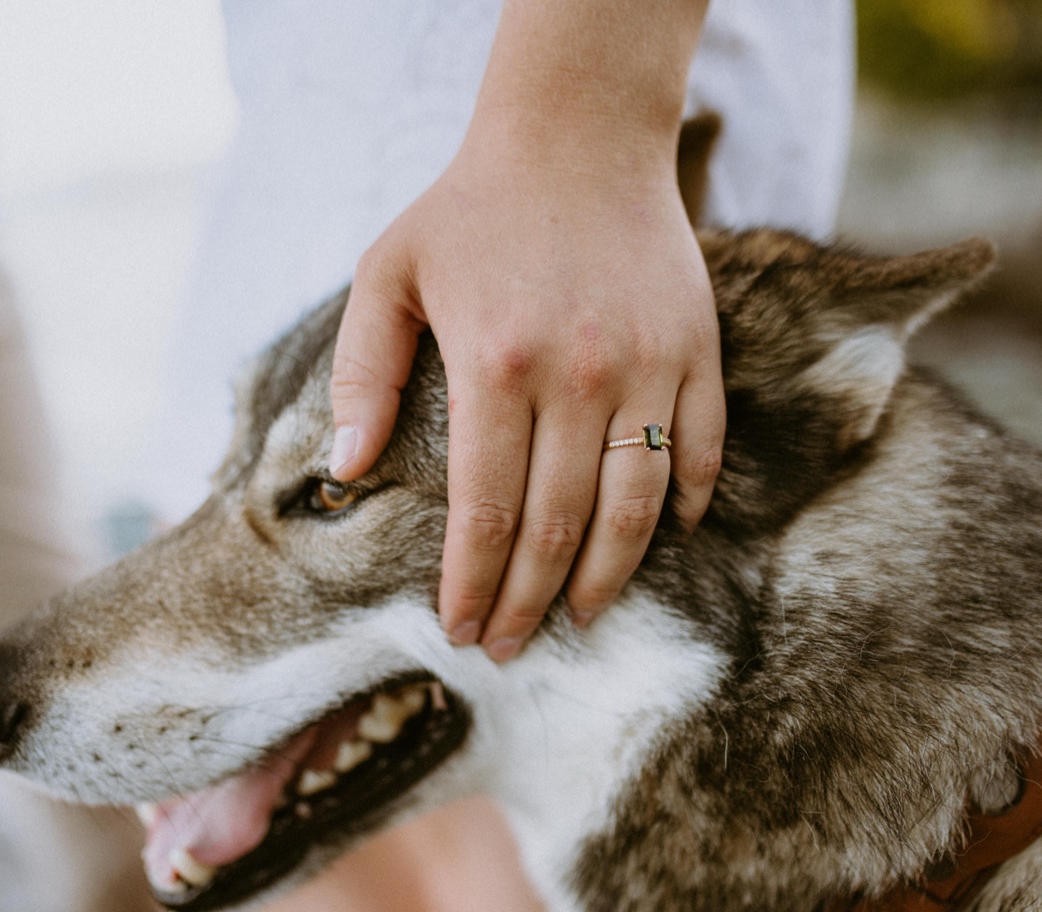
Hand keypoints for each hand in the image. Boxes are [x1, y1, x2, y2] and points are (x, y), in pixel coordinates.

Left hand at [328, 0, 719, 660]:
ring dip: (605, 579)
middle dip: (529, 603)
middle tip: (509, 648)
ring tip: (578, 620)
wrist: (577, 133)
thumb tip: (345, 473)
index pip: (486, 511)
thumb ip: (364, 374)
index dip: (473, 584)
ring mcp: (647, 364)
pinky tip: (656, 543)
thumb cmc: (469, 210)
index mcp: (494, 364)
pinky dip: (680, 507)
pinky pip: (696, 451)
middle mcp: (577, 375)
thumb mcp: (387, 274)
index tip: (460, 631)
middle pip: (557, 527)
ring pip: (634, 508)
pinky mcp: (695, 349)